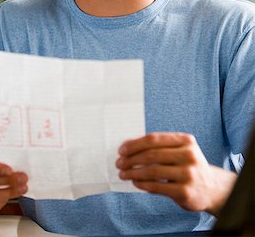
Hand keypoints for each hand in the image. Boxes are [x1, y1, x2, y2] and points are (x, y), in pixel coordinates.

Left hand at [116, 132, 236, 215]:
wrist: (211, 188)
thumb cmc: (188, 166)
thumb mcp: (179, 150)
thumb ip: (158, 147)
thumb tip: (128, 146)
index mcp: (185, 140)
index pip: (154, 139)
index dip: (134, 144)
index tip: (122, 150)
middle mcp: (189, 155)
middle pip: (151, 154)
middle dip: (131, 159)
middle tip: (119, 163)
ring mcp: (188, 173)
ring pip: (153, 171)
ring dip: (134, 172)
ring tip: (123, 174)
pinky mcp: (185, 191)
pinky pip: (157, 186)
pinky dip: (143, 184)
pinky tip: (136, 183)